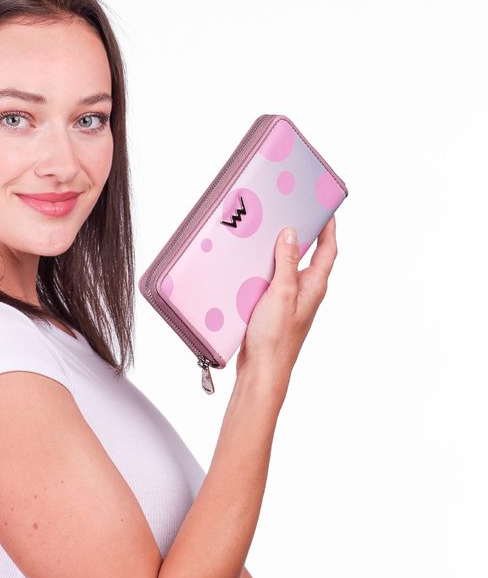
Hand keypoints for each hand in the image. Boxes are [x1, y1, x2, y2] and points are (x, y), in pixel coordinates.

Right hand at [235, 215, 337, 383]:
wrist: (262, 370)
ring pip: (287, 269)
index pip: (328, 249)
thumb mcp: (281, 293)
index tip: (324, 207)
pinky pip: (272, 282)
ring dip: (278, 253)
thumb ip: (286, 262)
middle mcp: (305, 292)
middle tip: (290, 214)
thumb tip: (291, 234)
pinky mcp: (274, 309)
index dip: (328, 227)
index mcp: (314, 286)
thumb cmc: (276, 339)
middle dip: (301, 234)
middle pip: (307, 256)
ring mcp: (290, 301)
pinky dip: (264, 271)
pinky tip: (249, 267)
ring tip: (266, 236)